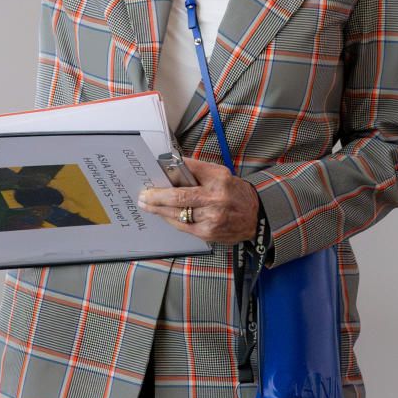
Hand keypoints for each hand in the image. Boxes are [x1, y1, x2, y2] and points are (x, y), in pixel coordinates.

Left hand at [138, 155, 259, 245]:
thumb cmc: (234, 191)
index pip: (186, 180)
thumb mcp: (220, 173)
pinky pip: (183, 227)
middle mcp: (215, 201)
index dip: (166, 182)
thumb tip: (173, 164)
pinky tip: (163, 215)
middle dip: (156, 199)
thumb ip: (197, 169)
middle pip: (178, 200)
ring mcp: (211, 219)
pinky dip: (171, 220)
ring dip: (159, 210)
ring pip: (178, 215)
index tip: (151, 181)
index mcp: (218, 182)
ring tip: (148, 205)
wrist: (254, 216)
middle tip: (143, 197)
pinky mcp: (208, 233)